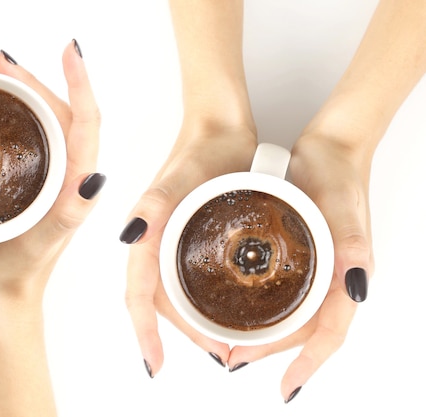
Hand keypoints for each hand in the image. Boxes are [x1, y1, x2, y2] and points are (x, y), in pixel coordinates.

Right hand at [0, 40, 103, 300]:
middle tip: (6, 62)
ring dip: (30, 93)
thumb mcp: (45, 241)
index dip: (80, 84)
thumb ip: (69, 212)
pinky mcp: (37, 181)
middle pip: (66, 113)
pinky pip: (34, 137)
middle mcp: (71, 175)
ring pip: (49, 122)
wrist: (7, 293)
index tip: (69, 52)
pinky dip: (19, 114)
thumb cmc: (21, 271)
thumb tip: (93, 178)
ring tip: (2, 75)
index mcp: (78, 183)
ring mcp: (54, 177)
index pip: (86, 122)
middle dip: (43, 80)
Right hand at [121, 122, 256, 375]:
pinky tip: (227, 306)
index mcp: (146, 237)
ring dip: (197, 321)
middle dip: (184, 334)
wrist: (222, 127)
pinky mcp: (192, 236)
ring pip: (177, 294)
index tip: (155, 363)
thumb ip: (152, 205)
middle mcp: (156, 243)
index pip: (138, 295)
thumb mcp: (178, 177)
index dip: (145, 332)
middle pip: (160, 303)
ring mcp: (174, 242)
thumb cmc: (200, 148)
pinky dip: (205, 299)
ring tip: (226, 339)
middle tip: (219, 352)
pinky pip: (191, 277)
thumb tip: (131, 237)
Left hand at [228, 133, 372, 401]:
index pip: (328, 335)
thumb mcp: (345, 210)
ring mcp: (318, 267)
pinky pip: (286, 291)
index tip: (286, 389)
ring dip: (266, 332)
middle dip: (272, 351)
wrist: (332, 146)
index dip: (306, 364)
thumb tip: (356, 288)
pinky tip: (240, 303)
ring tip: (232, 340)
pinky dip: (265, 305)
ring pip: (294, 314)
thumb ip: (354, 247)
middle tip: (234, 357)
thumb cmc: (339, 175)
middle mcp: (333, 278)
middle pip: (305, 331)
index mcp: (346, 277)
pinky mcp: (303, 254)